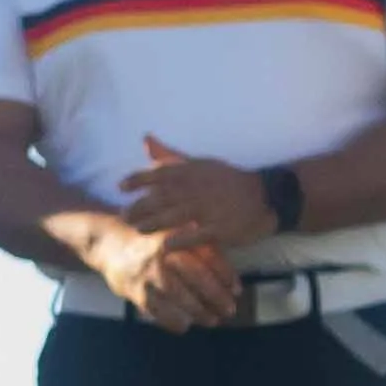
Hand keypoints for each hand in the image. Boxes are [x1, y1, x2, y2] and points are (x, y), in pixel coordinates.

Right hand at [76, 213, 241, 328]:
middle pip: (197, 277)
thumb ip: (200, 248)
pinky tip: (185, 325)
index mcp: (176, 236)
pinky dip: (174, 321)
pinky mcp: (134, 290)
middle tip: (230, 310)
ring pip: (180, 297)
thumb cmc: (152, 240)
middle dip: (217, 296)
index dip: (226, 275)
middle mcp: (162, 253)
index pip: (208, 256)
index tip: (238, 290)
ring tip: (212, 320)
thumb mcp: (175, 235)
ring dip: (199, 312)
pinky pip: (158, 311)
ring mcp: (147, 273)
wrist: (109, 242)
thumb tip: (229, 277)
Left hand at [121, 144, 278, 255]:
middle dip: (141, 206)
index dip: (138, 179)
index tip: (120, 187)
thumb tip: (144, 139)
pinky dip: (181, 240)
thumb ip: (169, 155)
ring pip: (177, 215)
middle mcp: (200, 188)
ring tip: (138, 229)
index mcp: (193, 171)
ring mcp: (211, 209)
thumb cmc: (226, 180)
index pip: (161, 173)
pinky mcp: (222, 228)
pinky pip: (198, 235)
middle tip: (123, 215)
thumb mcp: (199, 163)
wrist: (265, 196)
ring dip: (154, 222)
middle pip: (164, 197)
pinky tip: (165, 246)